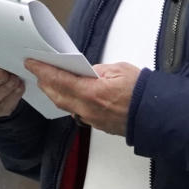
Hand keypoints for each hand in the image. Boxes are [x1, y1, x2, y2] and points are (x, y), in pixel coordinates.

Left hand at [24, 59, 139, 135]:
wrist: (156, 114)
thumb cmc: (142, 92)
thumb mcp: (119, 69)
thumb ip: (98, 71)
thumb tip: (87, 73)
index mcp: (91, 92)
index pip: (59, 80)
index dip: (43, 70)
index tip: (32, 63)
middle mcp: (87, 109)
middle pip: (57, 96)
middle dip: (45, 83)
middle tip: (37, 71)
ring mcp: (91, 119)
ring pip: (65, 106)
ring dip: (55, 93)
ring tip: (49, 82)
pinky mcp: (98, 125)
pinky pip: (76, 112)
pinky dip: (68, 102)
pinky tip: (68, 95)